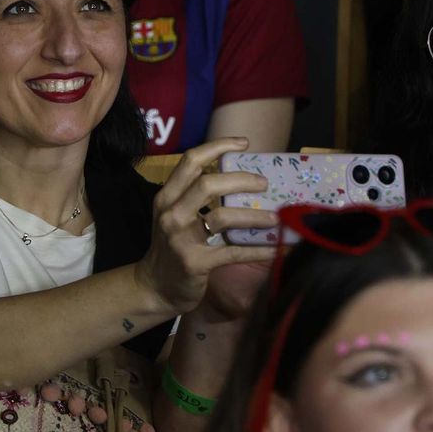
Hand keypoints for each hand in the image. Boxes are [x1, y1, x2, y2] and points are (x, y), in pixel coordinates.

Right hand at [134, 138, 278, 314]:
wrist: (154, 288)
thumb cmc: (171, 249)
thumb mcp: (174, 217)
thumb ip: (195, 198)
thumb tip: (240, 180)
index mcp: (167, 197)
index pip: (191, 161)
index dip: (218, 147)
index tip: (244, 143)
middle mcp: (171, 213)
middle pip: (208, 184)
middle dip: (242, 180)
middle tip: (264, 183)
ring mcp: (181, 239)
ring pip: (222, 216)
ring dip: (253, 216)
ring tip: (274, 218)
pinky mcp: (195, 263)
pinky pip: (233, 252)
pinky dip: (258, 249)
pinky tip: (277, 248)